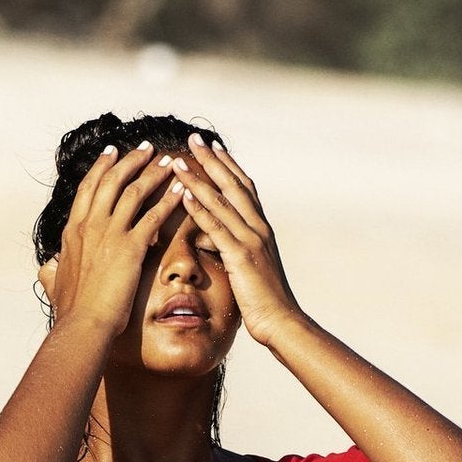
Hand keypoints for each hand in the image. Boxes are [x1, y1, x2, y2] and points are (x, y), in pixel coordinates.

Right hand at [39, 143, 181, 337]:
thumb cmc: (71, 310)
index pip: (88, 188)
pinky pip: (154, 216)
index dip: (101, 167)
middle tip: (147, 148)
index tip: (112, 152)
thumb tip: (47, 267)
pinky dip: (169, 200)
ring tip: (170, 163)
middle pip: (112, 180)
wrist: (82, 324)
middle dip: (131, 160)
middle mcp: (90, 225)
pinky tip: (182, 191)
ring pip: (135, 191)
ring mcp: (110, 234)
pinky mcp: (130, 247)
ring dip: (154, 173)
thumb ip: (52, 271)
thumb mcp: (54, 284)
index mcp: (73, 231)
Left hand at [173, 136, 303, 349]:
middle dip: (213, 160)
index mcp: (262, 229)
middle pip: (234, 184)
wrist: (282, 322)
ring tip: (179, 160)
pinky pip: (216, 227)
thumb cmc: (266, 302)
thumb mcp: (250, 270)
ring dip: (199, 178)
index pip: (245, 188)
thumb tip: (214, 241)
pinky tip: (183, 194)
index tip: (213, 148)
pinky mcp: (241, 256)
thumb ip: (234, 249)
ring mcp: (251, 240)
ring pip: (222, 201)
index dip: (228, 166)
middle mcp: (259, 227)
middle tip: (195, 139)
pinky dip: (199, 208)